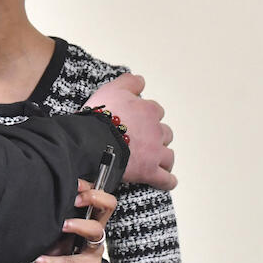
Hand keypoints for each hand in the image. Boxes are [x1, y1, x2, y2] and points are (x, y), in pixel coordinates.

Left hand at [36, 179, 116, 262]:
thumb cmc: (69, 251)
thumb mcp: (61, 233)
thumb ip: (53, 219)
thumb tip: (33, 205)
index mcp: (90, 218)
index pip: (98, 194)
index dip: (89, 186)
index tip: (74, 183)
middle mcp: (96, 230)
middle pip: (108, 205)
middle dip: (93, 197)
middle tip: (76, 199)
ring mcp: (95, 248)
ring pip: (95, 230)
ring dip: (78, 225)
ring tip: (62, 226)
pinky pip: (73, 262)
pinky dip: (54, 261)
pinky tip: (40, 259)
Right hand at [85, 73, 176, 189]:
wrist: (94, 140)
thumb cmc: (100, 116)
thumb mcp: (112, 89)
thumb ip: (129, 82)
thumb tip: (140, 81)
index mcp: (148, 110)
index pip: (155, 111)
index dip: (146, 116)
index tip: (138, 121)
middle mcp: (156, 130)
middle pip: (164, 133)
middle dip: (156, 137)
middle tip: (143, 141)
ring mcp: (155, 152)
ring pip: (168, 155)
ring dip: (163, 157)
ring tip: (155, 160)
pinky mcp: (150, 172)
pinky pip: (166, 179)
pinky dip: (167, 181)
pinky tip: (165, 181)